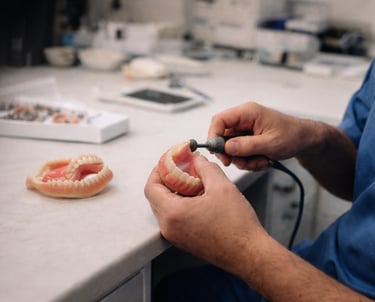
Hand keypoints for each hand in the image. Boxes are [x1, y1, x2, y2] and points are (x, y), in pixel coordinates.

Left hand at [144, 155, 266, 271]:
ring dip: (176, 190)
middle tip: (184, 167)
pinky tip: (199, 196)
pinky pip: (175, 217)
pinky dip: (181, 203)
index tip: (171, 160)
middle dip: (169, 178)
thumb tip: (196, 160)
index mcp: (173, 214)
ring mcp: (176, 236)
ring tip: (195, 181)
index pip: (152, 186)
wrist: (249, 254)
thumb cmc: (237, 227)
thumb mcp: (221, 187)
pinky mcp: (184, 240)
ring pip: (166, 206)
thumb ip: (204, 167)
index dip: (160, 169)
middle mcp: (169, 228)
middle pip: (156, 196)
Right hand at [208, 102, 315, 170]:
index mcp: (247, 112)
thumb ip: (246, 146)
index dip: (214, 136)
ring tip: (261, 161)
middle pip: (222, 136)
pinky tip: (262, 160)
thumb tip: (226, 148)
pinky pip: (239, 153)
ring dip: (243, 160)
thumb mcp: (270, 143)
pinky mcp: (248, 139)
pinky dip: (249, 160)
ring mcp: (245, 130)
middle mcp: (243, 119)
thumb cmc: (292, 136)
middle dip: (231, 153)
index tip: (218, 152)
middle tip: (241, 162)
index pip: (219, 120)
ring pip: (231, 148)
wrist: (305, 140)